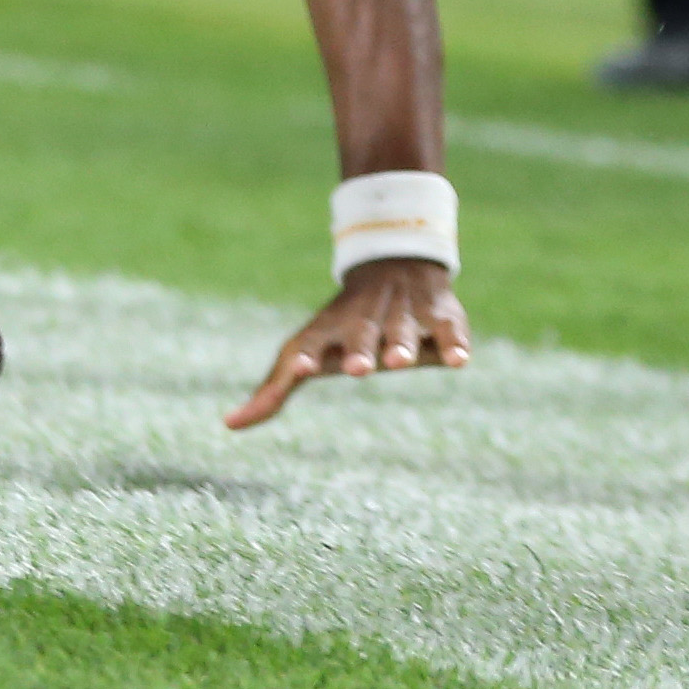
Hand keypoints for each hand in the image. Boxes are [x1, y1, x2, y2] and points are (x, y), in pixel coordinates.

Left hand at [225, 257, 469, 429]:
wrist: (391, 264)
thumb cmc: (339, 326)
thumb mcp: (305, 350)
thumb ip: (273, 390)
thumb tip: (229, 424)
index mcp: (328, 330)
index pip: (312, 341)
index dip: (306, 356)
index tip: (301, 368)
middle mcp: (365, 318)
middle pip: (360, 333)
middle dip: (359, 349)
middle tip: (359, 369)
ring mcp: (402, 313)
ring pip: (401, 328)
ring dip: (400, 344)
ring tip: (398, 362)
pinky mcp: (440, 315)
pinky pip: (447, 329)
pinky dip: (452, 343)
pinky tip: (458, 361)